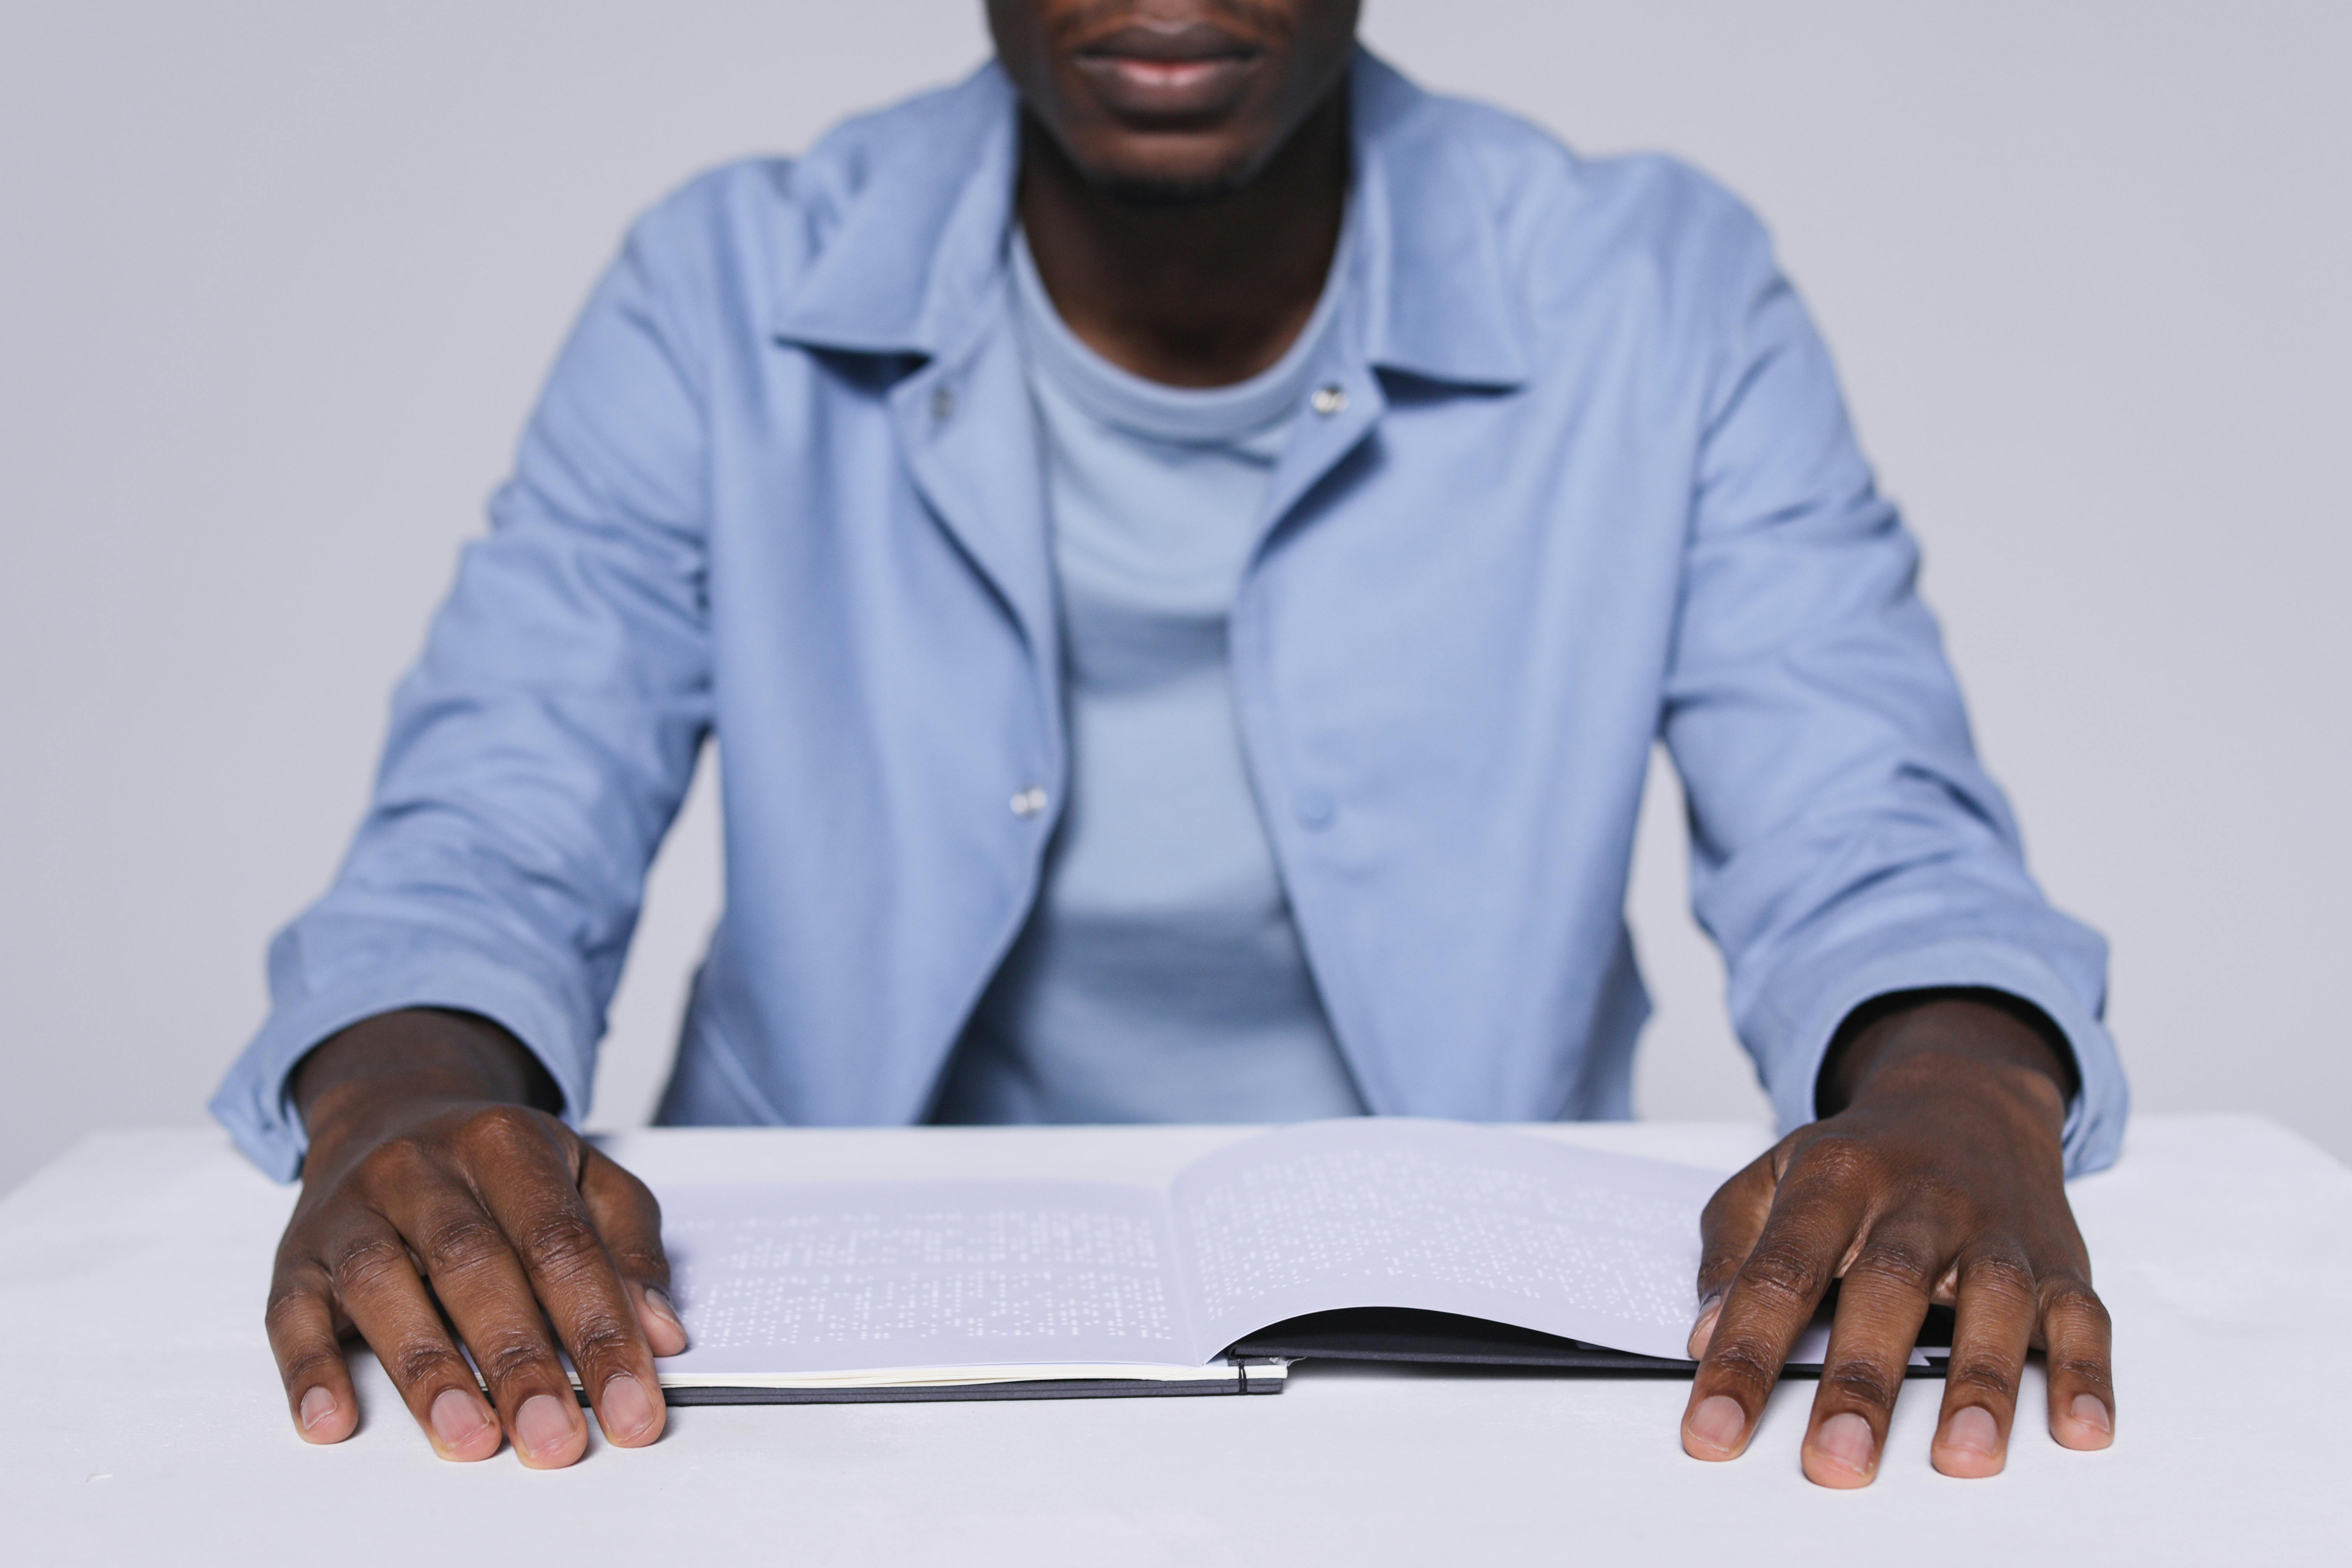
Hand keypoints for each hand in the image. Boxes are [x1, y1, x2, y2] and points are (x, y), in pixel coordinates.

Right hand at [265, 1009, 686, 1465]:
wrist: (388, 1105)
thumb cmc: (498, 1161)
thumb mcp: (584, 1173)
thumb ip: (629, 1248)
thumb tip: (662, 1334)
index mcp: (506, 1142)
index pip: (562, 1244)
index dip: (602, 1330)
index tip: (631, 1408)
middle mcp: (422, 1168)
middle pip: (474, 1266)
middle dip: (519, 1361)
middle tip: (555, 1437)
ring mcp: (351, 1210)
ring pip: (383, 1285)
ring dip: (428, 1370)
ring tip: (470, 1438)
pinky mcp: (295, 1255)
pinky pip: (292, 1312)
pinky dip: (308, 1371)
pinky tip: (334, 1422)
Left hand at [1679, 992, 2113, 1485]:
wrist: (1964, 1093)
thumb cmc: (1858, 1158)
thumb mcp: (1772, 1177)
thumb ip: (1732, 1252)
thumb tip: (1705, 1335)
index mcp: (1835, 1178)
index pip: (1778, 1273)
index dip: (1742, 1355)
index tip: (1715, 1429)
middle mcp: (1920, 1198)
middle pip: (1888, 1287)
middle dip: (1861, 1381)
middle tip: (1836, 1461)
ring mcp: (1996, 1230)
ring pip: (1994, 1300)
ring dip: (1981, 1381)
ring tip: (1964, 1456)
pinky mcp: (2060, 1260)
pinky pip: (2080, 1316)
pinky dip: (2087, 1373)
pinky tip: (2081, 1428)